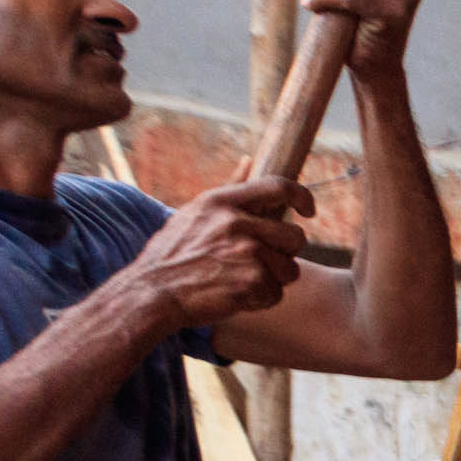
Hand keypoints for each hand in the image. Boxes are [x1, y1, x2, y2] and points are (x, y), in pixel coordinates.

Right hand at [128, 178, 309, 325]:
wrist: (152, 293)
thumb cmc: (173, 254)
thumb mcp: (195, 212)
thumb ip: (229, 188)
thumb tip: (250, 160)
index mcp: (222, 202)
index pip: (278, 187)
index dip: (302, 197)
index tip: (308, 210)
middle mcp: (236, 223)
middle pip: (295, 236)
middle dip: (284, 253)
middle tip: (261, 263)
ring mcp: (246, 252)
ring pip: (289, 269)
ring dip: (272, 280)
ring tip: (240, 281)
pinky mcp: (252, 282)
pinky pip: (276, 294)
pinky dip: (260, 300)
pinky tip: (235, 296)